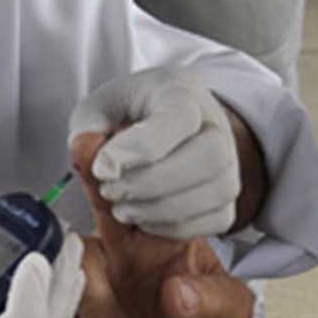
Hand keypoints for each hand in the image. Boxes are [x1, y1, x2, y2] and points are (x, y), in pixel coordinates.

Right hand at [61, 135, 255, 317]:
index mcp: (163, 233)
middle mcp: (124, 246)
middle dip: (90, 181)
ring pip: (74, 270)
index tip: (101, 146)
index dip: (126, 168)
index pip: (149, 191)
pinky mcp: (74, 315)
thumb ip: (213, 300)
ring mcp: (95, 279)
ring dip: (95, 310)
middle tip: (84, 170)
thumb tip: (178, 292)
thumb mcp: (231, 315)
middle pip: (99, 203)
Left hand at [67, 64, 241, 239]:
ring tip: (121, 206)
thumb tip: (89, 157)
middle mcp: (216, 124)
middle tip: (109, 190)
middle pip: (209, 156)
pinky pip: (215, 220)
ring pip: (215, 191)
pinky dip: (175, 227)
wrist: (158, 127)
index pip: (178, 117)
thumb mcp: (97, 109)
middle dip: (151, 183)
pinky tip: (144, 217)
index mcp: (181, 90)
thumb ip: (87, 130)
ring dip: (159, 209)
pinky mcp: (229, 197)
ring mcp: (230, 162)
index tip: (102, 168)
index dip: (139, 148)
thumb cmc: (126, 114)